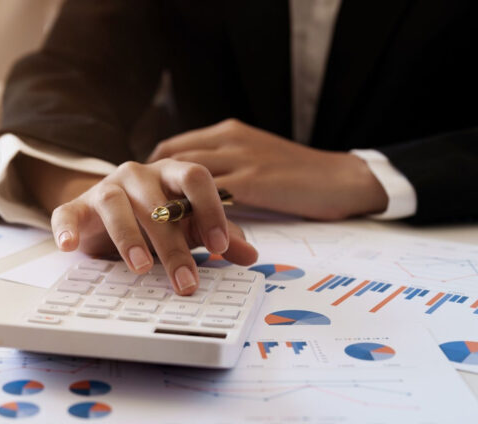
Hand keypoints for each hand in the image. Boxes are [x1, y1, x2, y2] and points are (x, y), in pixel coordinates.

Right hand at [50, 159, 257, 294]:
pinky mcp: (77, 207)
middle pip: (157, 202)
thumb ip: (218, 237)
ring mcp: (105, 189)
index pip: (195, 178)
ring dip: (128, 236)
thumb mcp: (189, 227)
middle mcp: (138, 175)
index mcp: (171, 175)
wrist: (107, 214)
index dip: (210, 210)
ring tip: (140, 268)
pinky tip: (70, 245)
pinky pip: (67, 213)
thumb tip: (250, 254)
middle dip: (173, 245)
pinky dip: (67, 228)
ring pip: (115, 203)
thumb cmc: (154, 218)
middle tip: (185, 281)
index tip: (220, 247)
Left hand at [148, 119, 387, 219]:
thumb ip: (228, 169)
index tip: (140, 196)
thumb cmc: (300, 176)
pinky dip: (189, 215)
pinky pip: (209, 198)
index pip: (173, 147)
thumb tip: (197, 195)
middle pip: (170, 160)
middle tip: (134, 216)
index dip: (151, 173)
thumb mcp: (257, 161)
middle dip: (149, 189)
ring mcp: (240, 158)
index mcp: (228, 132)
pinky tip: (179, 237)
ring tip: (148, 230)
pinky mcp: (253, 181)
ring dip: (165, 203)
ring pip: (185, 178)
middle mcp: (228, 139)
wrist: (343, 178)